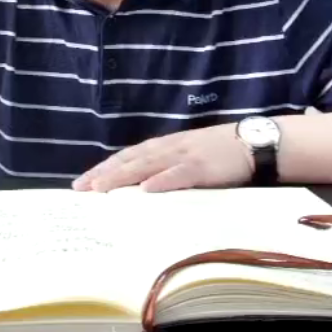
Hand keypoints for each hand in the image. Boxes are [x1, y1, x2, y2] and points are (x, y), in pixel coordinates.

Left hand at [73, 123, 254, 192]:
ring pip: (146, 166)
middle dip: (103, 174)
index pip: (126, 157)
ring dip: (121, 177)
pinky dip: (161, 181)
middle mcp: (168, 148)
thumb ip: (166, 169)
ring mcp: (183, 156)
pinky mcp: (202, 166)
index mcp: (163, 147)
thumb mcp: (187, 158)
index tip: (81, 183)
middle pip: (129, 161)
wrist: (252, 141)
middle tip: (79, 189)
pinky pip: (178, 174)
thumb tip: (141, 189)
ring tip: (100, 189)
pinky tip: (145, 190)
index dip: (103, 169)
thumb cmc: (220, 153)